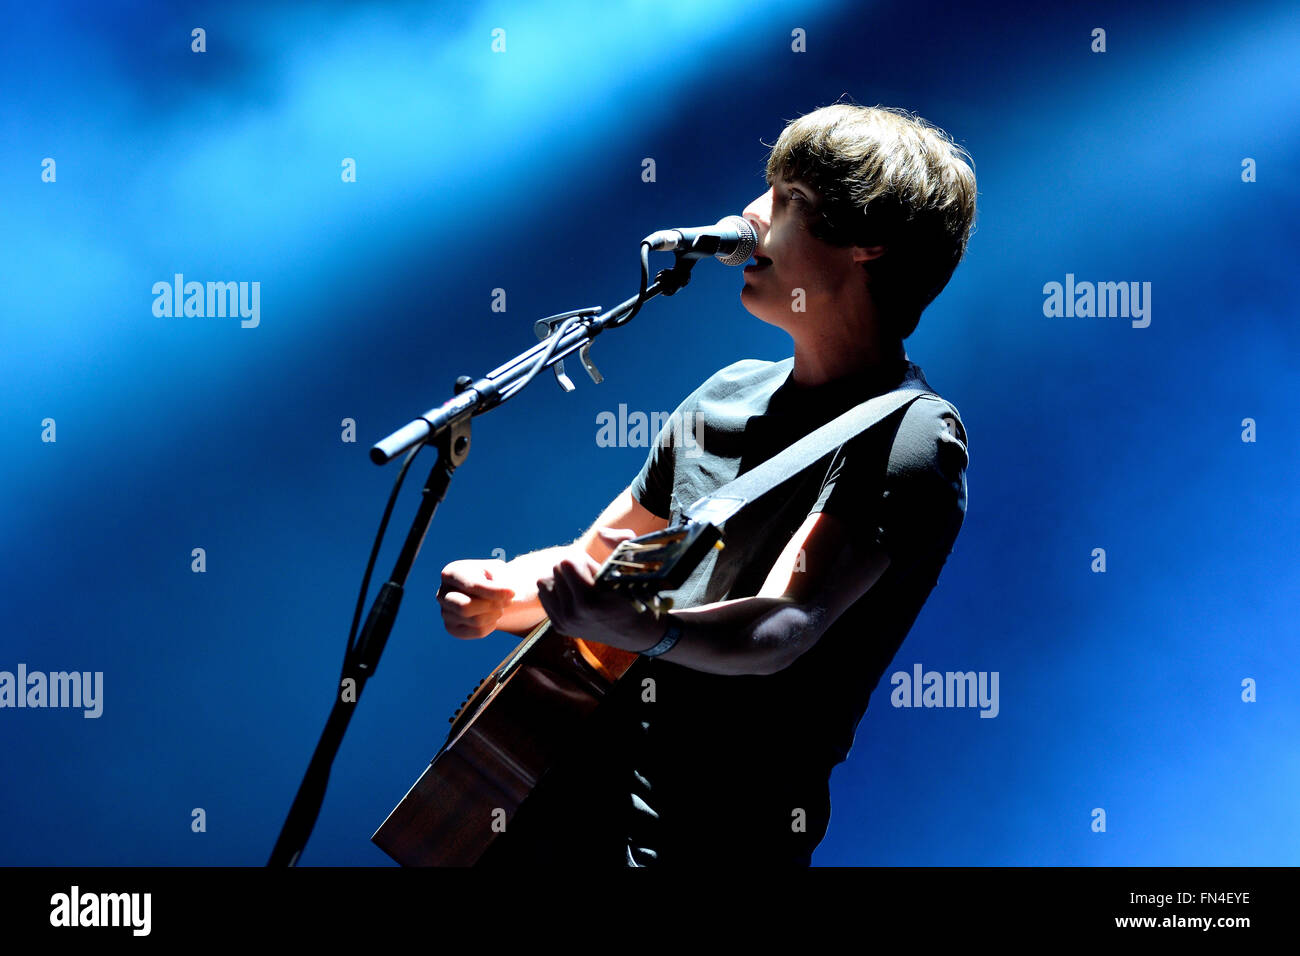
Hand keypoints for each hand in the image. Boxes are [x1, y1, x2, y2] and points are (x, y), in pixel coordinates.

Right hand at [438, 558, 515, 638]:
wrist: (485, 591)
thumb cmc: (490, 576)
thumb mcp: (497, 569)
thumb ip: (500, 579)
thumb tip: (506, 594)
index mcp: (451, 573)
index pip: (472, 585)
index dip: (495, 591)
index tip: (512, 593)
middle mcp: (442, 594)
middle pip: (465, 607)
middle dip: (491, 605)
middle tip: (506, 602)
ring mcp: (445, 612)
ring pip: (475, 621)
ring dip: (495, 614)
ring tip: (500, 607)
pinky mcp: (452, 628)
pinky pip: (477, 632)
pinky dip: (491, 625)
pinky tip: (493, 616)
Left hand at [536, 528, 658, 648]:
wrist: (635, 632)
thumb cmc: (636, 595)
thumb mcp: (634, 567)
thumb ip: (621, 542)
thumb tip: (600, 532)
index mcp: (589, 600)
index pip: (565, 563)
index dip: (582, 559)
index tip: (596, 568)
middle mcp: (573, 614)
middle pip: (555, 570)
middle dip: (573, 568)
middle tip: (591, 576)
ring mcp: (564, 622)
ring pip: (545, 582)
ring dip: (562, 579)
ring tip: (581, 585)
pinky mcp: (559, 626)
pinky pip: (544, 596)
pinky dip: (556, 590)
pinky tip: (574, 594)